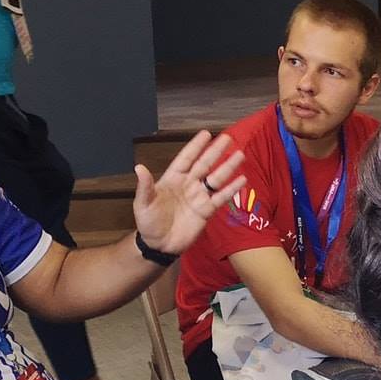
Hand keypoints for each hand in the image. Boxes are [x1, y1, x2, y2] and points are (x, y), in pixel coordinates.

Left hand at [133, 131, 247, 255]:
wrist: (159, 245)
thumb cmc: (148, 223)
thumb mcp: (142, 204)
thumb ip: (145, 186)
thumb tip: (139, 167)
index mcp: (172, 179)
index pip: (186, 159)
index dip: (195, 146)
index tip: (206, 134)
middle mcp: (188, 185)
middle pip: (204, 165)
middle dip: (216, 152)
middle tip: (228, 138)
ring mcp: (198, 197)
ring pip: (216, 179)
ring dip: (228, 167)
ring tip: (240, 155)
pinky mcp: (206, 211)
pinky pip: (221, 198)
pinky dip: (231, 189)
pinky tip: (242, 180)